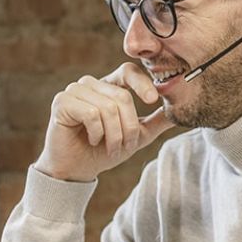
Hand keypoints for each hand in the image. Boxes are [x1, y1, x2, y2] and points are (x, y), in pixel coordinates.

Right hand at [34, 63, 175, 182]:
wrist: (77, 170)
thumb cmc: (104, 151)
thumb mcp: (137, 137)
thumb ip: (156, 122)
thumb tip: (179, 112)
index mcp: (109, 87)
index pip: (128, 71)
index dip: (142, 83)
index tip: (152, 100)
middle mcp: (91, 84)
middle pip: (122, 97)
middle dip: (129, 128)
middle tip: (125, 146)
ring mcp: (75, 91)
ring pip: (108, 107)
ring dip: (114, 135)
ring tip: (109, 147)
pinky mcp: (62, 102)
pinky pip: (91, 113)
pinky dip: (97, 133)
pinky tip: (92, 141)